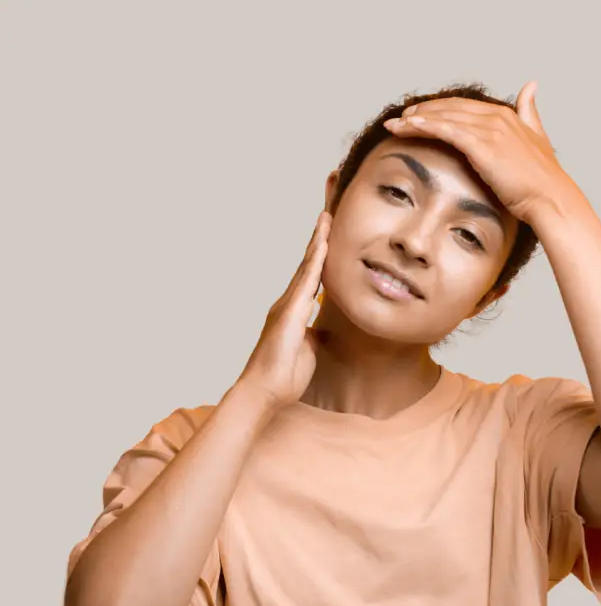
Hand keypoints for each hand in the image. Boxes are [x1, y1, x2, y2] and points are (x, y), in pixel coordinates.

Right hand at [236, 210, 330, 407]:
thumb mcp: (308, 350)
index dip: (320, 255)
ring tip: (326, 220)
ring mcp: (287, 306)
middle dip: (319, 239)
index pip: (311, 277)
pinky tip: (323, 246)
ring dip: (317, 243)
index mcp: (294, 311)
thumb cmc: (284, 375)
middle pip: (307, 264)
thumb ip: (313, 334)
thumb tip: (321, 330)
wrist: (265, 391)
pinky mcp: (289, 314)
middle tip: (328, 215)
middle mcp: (288, 303)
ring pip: (306, 268)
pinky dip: (315, 263)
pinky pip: (305, 283)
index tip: (330, 234)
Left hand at [383, 81, 580, 222]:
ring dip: (416, 119)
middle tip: (399, 119)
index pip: (462, 106)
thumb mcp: (537, 138)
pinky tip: (409, 126)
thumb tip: (530, 85)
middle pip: (449, 108)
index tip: (417, 115)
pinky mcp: (482, 145)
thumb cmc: (542, 179)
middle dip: (421, 111)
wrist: (550, 198)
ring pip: (443, 117)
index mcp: (505, 115)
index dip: (438, 109)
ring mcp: (489, 130)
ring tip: (395, 124)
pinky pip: (447, 130)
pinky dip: (426, 126)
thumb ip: (530, 112)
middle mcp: (496, 117)